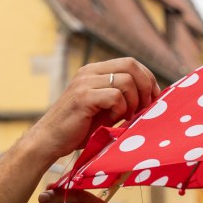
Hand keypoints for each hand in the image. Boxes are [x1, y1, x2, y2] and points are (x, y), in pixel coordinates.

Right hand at [29, 57, 159, 164]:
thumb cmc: (80, 128)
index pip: (131, 62)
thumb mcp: (105, 107)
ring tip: (124, 117)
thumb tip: (153, 95)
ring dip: (133, 103)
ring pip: (126, 81)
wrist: (49, 140)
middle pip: (131, 65)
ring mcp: (85, 82)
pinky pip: (115, 96)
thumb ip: (122, 97)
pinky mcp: (83, 97)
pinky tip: (112, 121)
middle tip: (144, 108)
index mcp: (95, 70)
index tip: (154, 98)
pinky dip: (120, 111)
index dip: (148, 78)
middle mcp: (89, 72)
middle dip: (146, 87)